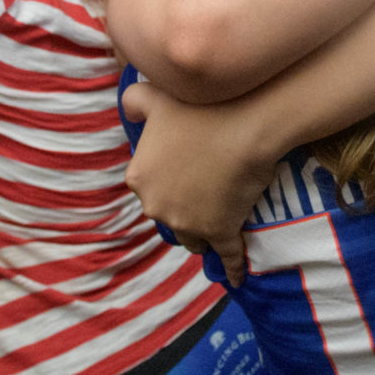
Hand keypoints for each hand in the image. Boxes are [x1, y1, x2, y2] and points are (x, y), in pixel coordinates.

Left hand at [115, 80, 272, 284]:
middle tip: (206, 189)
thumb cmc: (200, 106)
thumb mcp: (154, 96)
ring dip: (203, 232)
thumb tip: (128, 109)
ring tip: (221, 219)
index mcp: (138, 178)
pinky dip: (233, 269)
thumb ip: (134, 101)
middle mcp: (156, 206)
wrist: (246, 122)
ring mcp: (188, 223)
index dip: (167, 180)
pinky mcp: (220, 232)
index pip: (148, 188)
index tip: (185, 171)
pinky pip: (227, 256)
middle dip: (183, 208)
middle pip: (168, 215)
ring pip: (193, 237)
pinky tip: (236, 279)